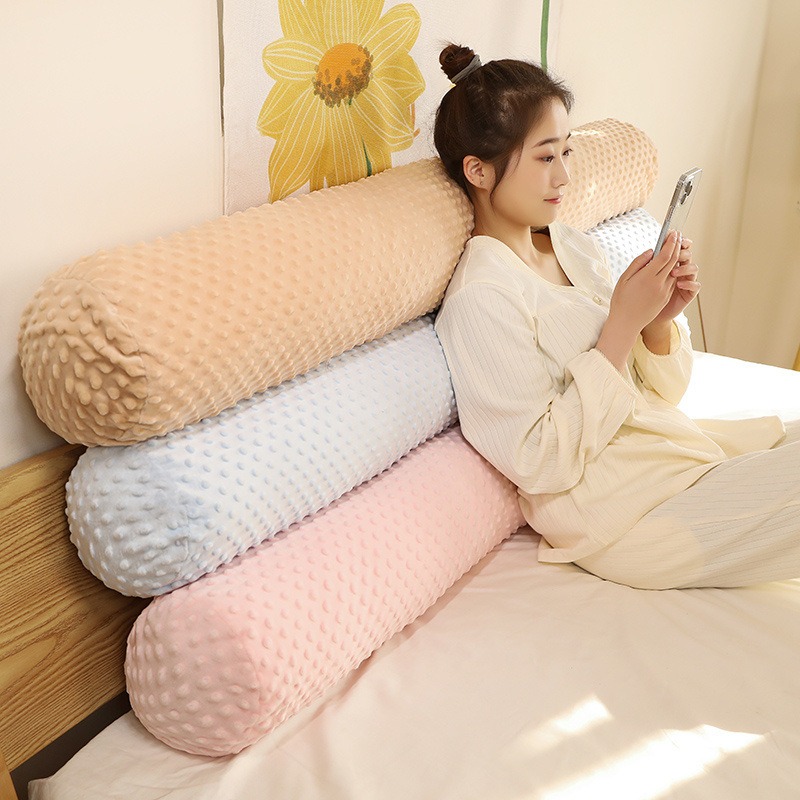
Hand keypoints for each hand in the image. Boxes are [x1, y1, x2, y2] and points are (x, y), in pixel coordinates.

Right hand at [595, 231, 681, 370]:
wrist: (626, 323)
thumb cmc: (621, 301)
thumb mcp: (624, 279)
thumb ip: (638, 263)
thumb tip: (650, 251)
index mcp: (647, 277)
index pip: (665, 255)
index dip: (671, 243)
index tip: (673, 234)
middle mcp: (659, 283)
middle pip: (673, 260)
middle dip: (677, 246)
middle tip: (678, 236)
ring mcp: (664, 291)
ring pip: (674, 270)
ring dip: (677, 258)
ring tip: (675, 248)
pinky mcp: (666, 298)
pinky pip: (671, 281)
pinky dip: (673, 271)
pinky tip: (670, 265)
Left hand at [645, 235, 700, 328]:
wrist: (644, 316)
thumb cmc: (640, 295)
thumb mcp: (638, 278)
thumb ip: (643, 264)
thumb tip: (651, 251)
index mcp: (667, 265)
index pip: (674, 249)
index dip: (675, 242)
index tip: (672, 235)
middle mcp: (678, 270)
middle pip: (686, 255)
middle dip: (683, 251)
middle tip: (677, 250)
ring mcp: (685, 281)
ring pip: (693, 268)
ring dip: (685, 267)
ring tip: (674, 271)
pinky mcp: (688, 294)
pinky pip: (695, 286)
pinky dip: (689, 283)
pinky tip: (679, 283)